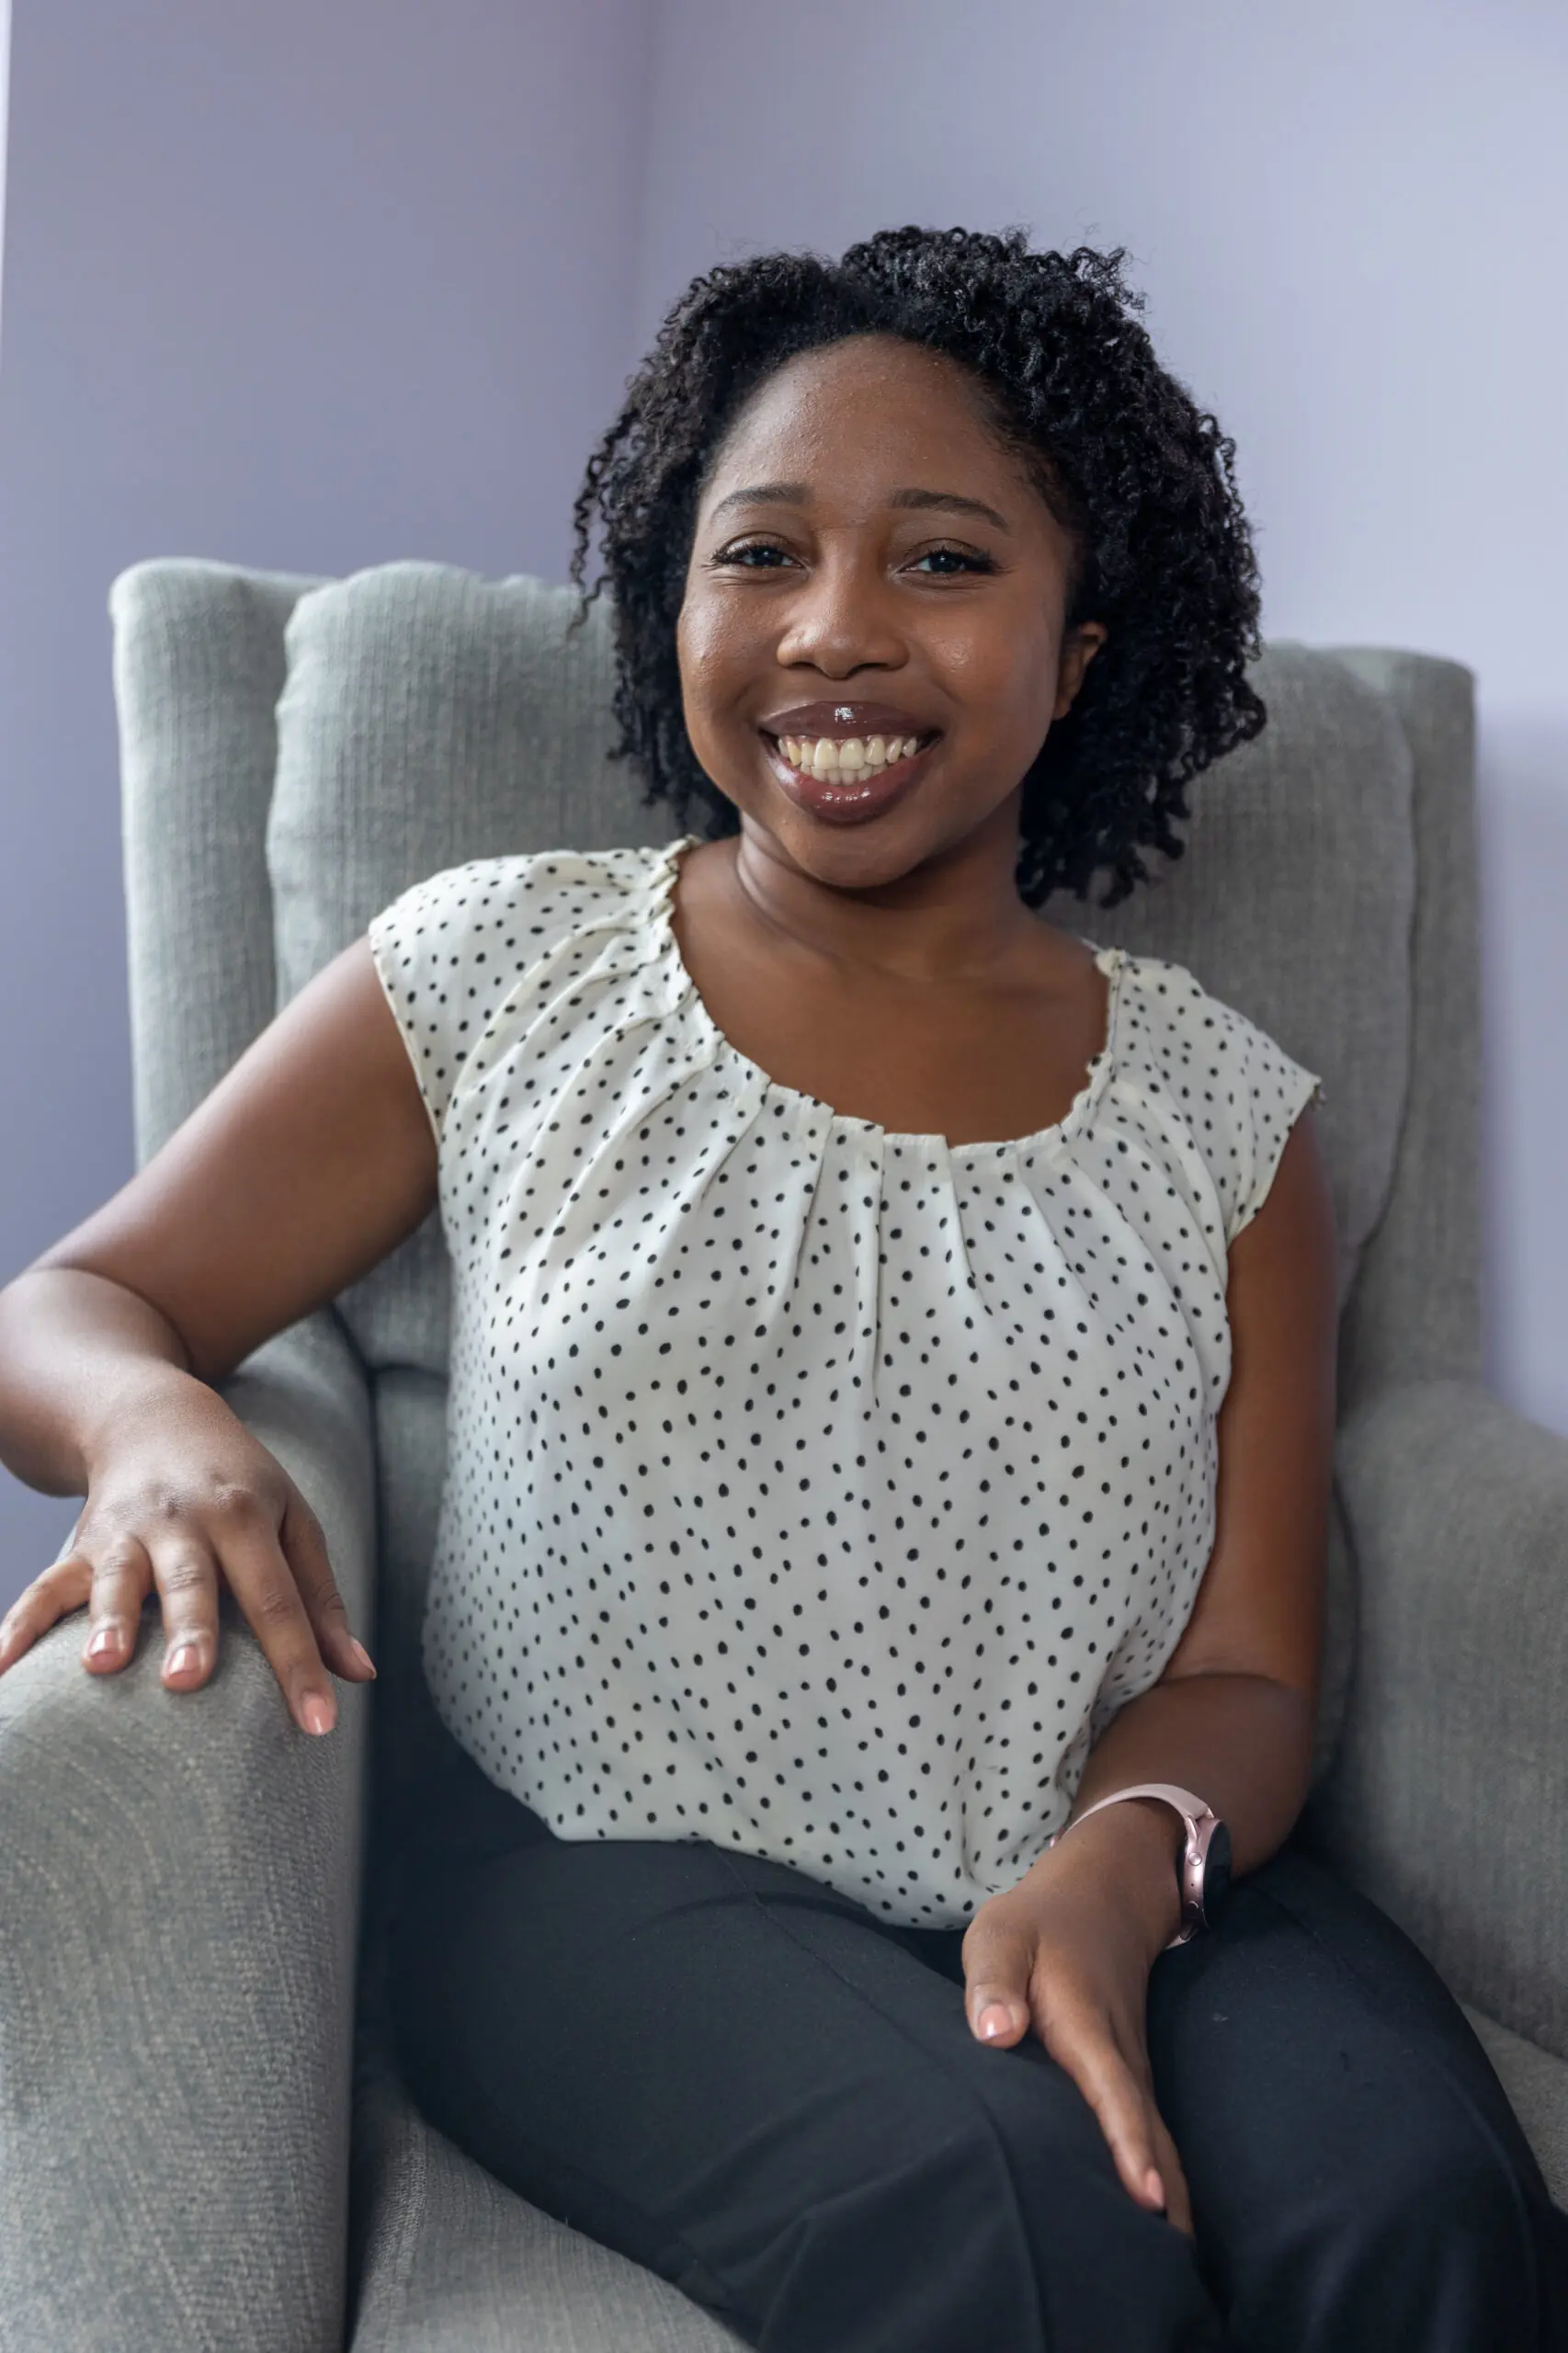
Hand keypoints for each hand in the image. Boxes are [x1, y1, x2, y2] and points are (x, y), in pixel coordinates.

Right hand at [0, 1368, 374, 1734]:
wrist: (154, 1416)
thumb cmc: (238, 1484)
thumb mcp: (292, 1523)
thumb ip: (321, 1601)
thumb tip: (359, 1675)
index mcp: (247, 1518)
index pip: (279, 1599)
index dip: (300, 1663)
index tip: (320, 1723)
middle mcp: (186, 1522)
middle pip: (192, 1582)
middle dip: (190, 1631)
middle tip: (187, 1681)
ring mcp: (127, 1531)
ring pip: (115, 1576)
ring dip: (107, 1619)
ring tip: (101, 1664)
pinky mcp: (81, 1544)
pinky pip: (45, 1587)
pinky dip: (19, 1626)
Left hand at [960, 1799, 1193, 2233]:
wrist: (1103, 1895)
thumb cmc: (1040, 1923)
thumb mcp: (1002, 1934)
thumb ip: (995, 1980)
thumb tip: (995, 2033)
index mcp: (1086, 2024)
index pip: (1110, 2091)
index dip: (1127, 2144)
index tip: (1147, 2198)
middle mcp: (1121, 2055)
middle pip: (1149, 2134)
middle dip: (1163, 2201)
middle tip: (1171, 2268)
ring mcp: (1133, 2068)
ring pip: (1158, 2140)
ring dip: (1170, 2200)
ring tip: (1173, 2268)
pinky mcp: (1132, 2078)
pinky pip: (1151, 2134)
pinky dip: (1164, 2178)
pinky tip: (1166, 2228)